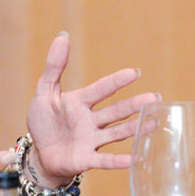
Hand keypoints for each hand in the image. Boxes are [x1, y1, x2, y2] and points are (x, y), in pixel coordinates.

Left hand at [24, 32, 159, 185]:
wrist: (40, 153)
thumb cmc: (44, 121)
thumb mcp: (44, 91)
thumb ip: (54, 66)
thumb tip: (63, 35)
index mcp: (80, 102)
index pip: (101, 90)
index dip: (116, 82)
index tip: (134, 72)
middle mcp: (90, 121)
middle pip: (115, 111)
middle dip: (134, 105)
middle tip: (155, 98)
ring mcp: (91, 140)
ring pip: (116, 133)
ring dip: (134, 128)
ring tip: (153, 122)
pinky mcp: (86, 160)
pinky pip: (104, 160)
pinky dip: (118, 161)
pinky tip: (134, 158)